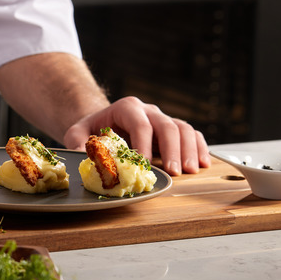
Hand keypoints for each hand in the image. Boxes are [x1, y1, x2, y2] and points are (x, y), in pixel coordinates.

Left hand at [63, 96, 210, 175]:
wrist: (103, 124)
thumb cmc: (91, 130)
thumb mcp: (77, 133)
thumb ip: (77, 142)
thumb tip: (82, 156)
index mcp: (126, 108)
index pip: (140, 123)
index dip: (144, 144)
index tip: (143, 164)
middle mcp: (148, 111)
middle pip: (166, 125)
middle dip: (172, 149)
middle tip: (174, 172)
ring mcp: (162, 119)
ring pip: (183, 128)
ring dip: (189, 150)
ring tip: (191, 171)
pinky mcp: (172, 130)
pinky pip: (192, 134)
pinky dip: (200, 147)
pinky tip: (203, 163)